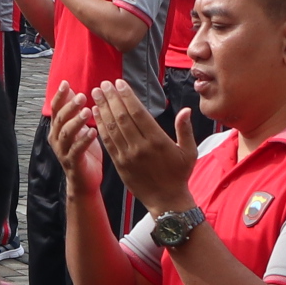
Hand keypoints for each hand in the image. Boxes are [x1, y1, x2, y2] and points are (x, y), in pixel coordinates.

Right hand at [45, 90, 105, 196]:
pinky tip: (93, 131)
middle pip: (60, 119)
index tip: (66, 83)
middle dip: (70, 106)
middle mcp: (56, 139)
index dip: (60, 96)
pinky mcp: (72, 162)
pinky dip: (84, 140)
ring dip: (77, 121)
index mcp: (57, 129)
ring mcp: (62, 151)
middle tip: (82, 96)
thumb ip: (73, 111)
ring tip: (87, 111)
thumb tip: (71, 89)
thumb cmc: (84, 152)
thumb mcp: (78, 128)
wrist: (84, 180)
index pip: (55, 109)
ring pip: (67, 133)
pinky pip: (77, 149)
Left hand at [94, 79, 197, 209]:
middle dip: (111, 98)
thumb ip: (185, 129)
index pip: (138, 113)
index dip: (127, 96)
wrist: (167, 201)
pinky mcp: (120, 164)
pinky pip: (108, 142)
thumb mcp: (189, 152)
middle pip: (122, 117)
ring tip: (96, 93)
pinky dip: (100, 127)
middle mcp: (140, 147)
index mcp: (157, 140)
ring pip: (112, 128)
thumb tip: (187, 110)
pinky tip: (96, 114)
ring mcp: (128, 156)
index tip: (119, 83)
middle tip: (103, 84)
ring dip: (102, 109)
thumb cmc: (180, 174)